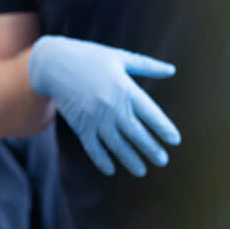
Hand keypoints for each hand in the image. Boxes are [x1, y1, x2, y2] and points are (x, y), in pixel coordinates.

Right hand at [28, 35, 179, 176]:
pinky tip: (111, 170)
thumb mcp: (120, 58)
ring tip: (142, 171)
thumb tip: (172, 70)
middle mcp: (112, 105)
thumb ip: (147, 66)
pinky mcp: (80, 125)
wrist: (55, 63)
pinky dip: (101, 160)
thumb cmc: (90, 58)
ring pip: (116, 144)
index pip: (150, 113)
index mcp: (125, 88)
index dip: (163, 128)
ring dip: (130, 159)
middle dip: (151, 149)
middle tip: (163, 161)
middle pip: (136, 133)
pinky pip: (93, 147)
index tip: (174, 140)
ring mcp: (95, 117)